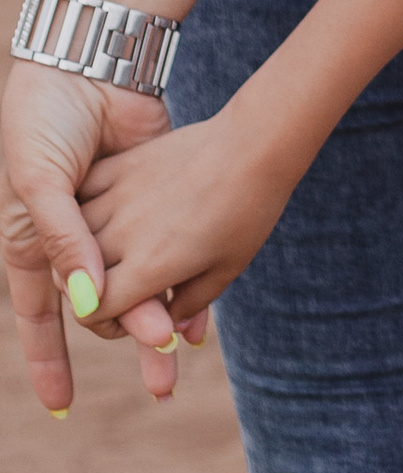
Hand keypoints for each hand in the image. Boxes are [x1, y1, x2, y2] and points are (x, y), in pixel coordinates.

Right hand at [4, 63, 206, 413]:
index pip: (43, 315)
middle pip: (103, 306)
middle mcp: (77, 240)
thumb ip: (63, 241)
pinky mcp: (152, 196)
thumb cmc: (42, 121)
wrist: (85, 59)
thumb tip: (83, 302)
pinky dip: (187, 277)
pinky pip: (171, 246)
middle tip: (161, 381)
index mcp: (39, 242)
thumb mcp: (40, 183)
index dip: (49, 361)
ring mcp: (118, 219)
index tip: (61, 406)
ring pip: (141, 281)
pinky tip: (204, 307)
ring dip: (162, 314)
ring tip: (186, 348)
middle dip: (129, 342)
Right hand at [76, 117, 288, 341]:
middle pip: (78, 278)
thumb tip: (169, 329)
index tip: (129, 313)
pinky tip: (110, 210)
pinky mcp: (121, 166)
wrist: (256, 143)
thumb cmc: (250, 211)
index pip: (93, 311)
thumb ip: (189, 304)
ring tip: (117, 248)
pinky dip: (86, 207)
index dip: (106, 320)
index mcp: (148, 268)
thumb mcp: (226, 269)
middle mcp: (122, 236)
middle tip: (128, 284)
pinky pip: (84, 194)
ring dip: (87, 249)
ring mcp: (118, 197)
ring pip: (77, 236)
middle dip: (95, 289)